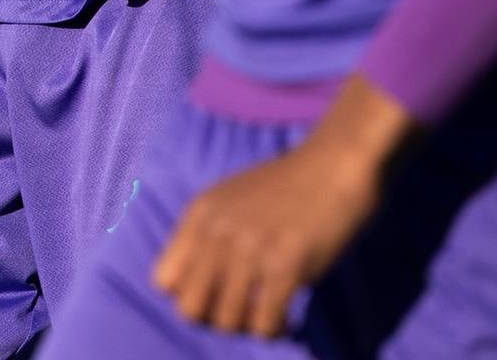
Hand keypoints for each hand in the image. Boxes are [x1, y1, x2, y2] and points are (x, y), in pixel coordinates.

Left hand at [153, 76, 409, 335]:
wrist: (332, 167)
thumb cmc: (285, 187)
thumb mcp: (229, 200)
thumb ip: (208, 235)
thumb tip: (196, 288)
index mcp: (199, 216)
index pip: (164, 280)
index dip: (188, 296)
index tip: (214, 296)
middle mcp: (217, 233)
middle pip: (190, 308)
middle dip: (213, 319)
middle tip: (240, 313)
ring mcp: (250, 249)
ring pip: (226, 321)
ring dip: (246, 327)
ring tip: (264, 317)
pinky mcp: (286, 266)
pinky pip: (264, 323)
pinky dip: (273, 329)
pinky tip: (285, 319)